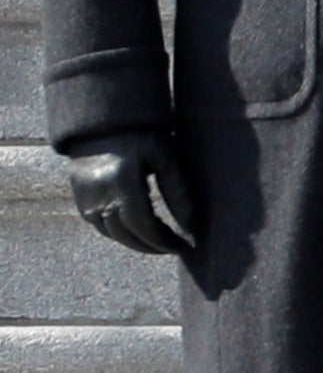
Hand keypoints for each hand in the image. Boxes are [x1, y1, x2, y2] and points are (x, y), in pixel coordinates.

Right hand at [68, 128, 198, 256]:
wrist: (104, 124)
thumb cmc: (143, 137)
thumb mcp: (166, 158)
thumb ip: (179, 192)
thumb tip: (192, 227)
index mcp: (121, 181)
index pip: (142, 225)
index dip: (162, 241)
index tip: (182, 246)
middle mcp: (98, 193)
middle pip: (126, 234)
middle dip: (151, 246)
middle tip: (173, 248)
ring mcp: (85, 198)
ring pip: (111, 233)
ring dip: (136, 242)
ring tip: (159, 242)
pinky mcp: (79, 198)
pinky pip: (99, 225)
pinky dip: (120, 233)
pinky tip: (138, 231)